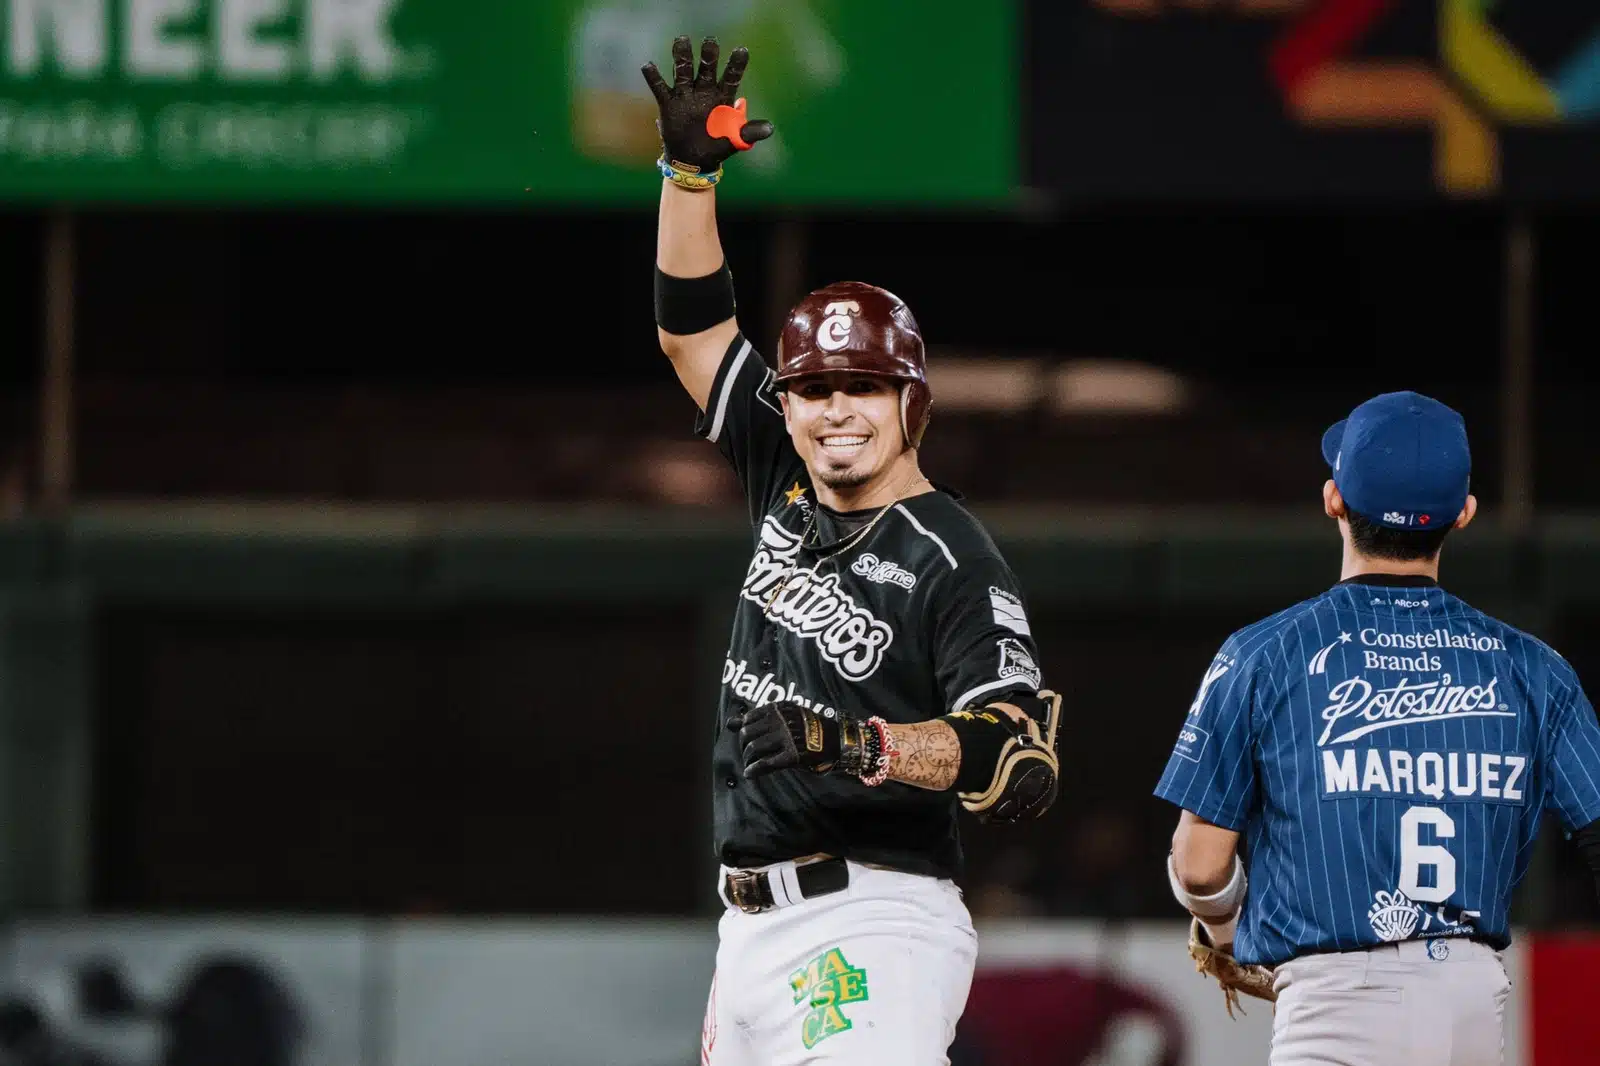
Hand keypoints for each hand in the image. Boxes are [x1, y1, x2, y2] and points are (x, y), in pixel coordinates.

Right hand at [641, 36, 773, 174]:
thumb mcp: (736, 141)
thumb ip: (750, 132)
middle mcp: (704, 91)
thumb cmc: (717, 147)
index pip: (731, 77)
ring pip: (683, 72)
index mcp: (723, 97)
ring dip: (682, 57)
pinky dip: (654, 78)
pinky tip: (649, 65)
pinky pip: (660, 88)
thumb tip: (770, 128)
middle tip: (710, 41)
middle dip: (708, 56)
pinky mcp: (668, 103)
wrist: (693, 160)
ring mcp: (685, 95)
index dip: (736, 65)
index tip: (742, 51)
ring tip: (681, 41)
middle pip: (706, 69)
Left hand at [728, 700, 865, 778]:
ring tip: (749, 763)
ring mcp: (786, 738)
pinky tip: (749, 774)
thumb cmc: (808, 725)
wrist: (835, 738)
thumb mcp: (785, 714)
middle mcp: (780, 721)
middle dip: (744, 746)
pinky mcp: (792, 755)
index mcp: (778, 709)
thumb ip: (757, 717)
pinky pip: (766, 763)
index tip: (746, 738)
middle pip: (747, 735)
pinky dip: (754, 770)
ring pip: (754, 749)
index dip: (744, 730)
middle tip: (748, 753)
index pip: (748, 719)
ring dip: (748, 759)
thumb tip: (730, 723)